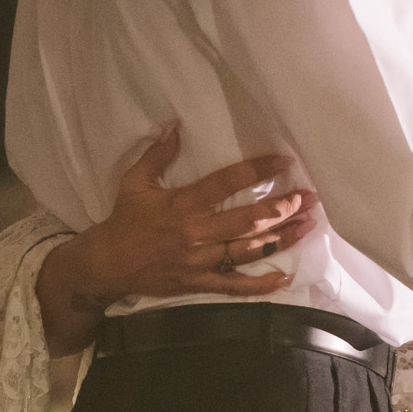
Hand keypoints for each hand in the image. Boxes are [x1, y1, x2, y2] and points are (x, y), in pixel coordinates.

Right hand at [72, 124, 317, 305]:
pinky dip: (260, 285)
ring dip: (280, 239)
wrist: (105, 265)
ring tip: (307, 226)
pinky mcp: (198, 282)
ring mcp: (199, 260)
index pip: (226, 183)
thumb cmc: (123, 220)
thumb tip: (174, 125)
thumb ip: (157, 154)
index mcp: (183, 204)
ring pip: (247, 250)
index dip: (257, 170)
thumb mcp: (135, 182)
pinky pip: (234, 286)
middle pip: (246, 219)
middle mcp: (195, 232)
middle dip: (280, 208)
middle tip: (307, 198)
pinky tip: (284, 278)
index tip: (284, 160)